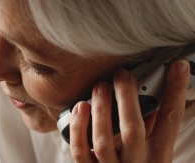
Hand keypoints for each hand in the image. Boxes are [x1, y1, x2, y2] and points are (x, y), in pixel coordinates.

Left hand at [69, 59, 189, 162]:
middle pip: (133, 129)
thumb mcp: (155, 152)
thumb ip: (153, 128)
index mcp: (158, 156)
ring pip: (103, 141)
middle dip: (127, 98)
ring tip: (100, 87)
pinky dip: (79, 129)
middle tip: (122, 75)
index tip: (177, 67)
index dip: (175, 92)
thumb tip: (151, 98)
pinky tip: (80, 107)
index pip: (170, 121)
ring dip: (101, 110)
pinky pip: (81, 152)